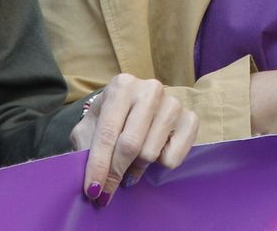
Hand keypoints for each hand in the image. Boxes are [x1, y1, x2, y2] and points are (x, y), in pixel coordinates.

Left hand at [70, 73, 197, 205]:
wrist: (136, 106)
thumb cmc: (110, 119)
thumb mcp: (90, 127)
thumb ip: (86, 148)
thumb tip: (90, 182)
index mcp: (122, 85)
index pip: (108, 133)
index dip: (98, 166)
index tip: (93, 191)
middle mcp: (151, 89)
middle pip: (131, 145)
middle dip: (115, 173)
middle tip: (107, 191)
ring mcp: (174, 103)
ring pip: (151, 153)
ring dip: (136, 169)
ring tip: (130, 166)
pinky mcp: (191, 119)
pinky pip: (173, 158)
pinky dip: (159, 165)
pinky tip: (153, 154)